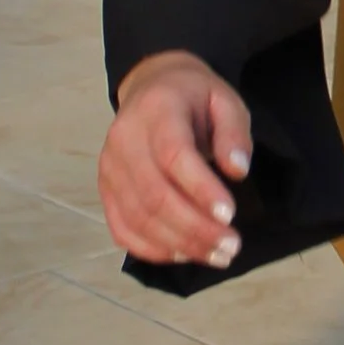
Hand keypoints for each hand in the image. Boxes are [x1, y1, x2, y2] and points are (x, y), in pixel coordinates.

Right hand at [100, 53, 252, 266]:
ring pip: (138, 218)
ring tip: (217, 256)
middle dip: (195, 228)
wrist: (150, 88)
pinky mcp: (105, 189)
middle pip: (154, 194)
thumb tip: (238, 170)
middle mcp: (124, 139)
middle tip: (231, 247)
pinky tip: (183, 254)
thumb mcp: (225, 101)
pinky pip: (122, 229)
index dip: (201, 189)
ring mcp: (109, 167)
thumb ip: (234, 133)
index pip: (173, 155)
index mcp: (157, 110)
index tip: (230, 215)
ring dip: (179, 245)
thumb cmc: (194, 99)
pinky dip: (152, 249)